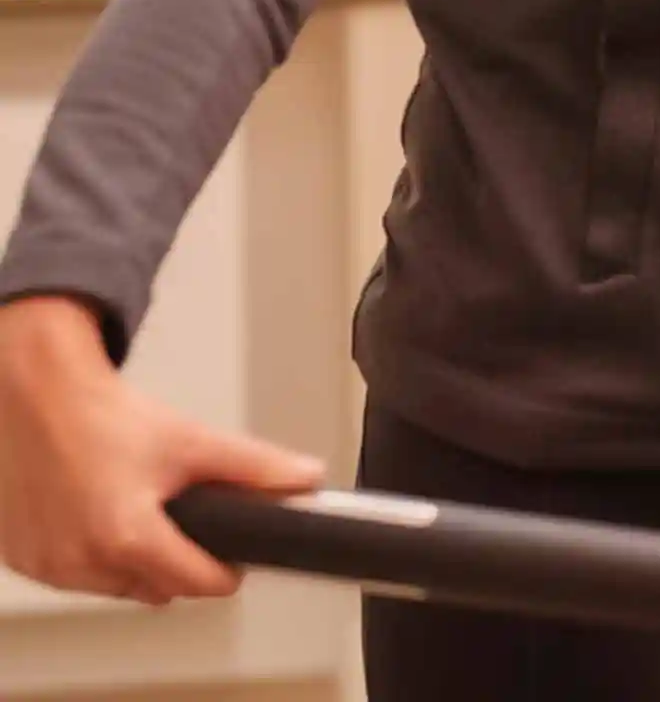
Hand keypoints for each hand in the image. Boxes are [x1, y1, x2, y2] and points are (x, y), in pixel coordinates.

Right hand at [0, 295, 323, 605]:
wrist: (42, 396)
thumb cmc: (107, 417)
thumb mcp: (192, 441)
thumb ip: (254, 468)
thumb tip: (305, 479)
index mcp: (127, 538)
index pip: (196, 584)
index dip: (225, 568)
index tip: (234, 555)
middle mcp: (82, 562)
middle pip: (157, 589)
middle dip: (179, 560)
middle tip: (184, 518)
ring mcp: (48, 566)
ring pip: (116, 587)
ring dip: (135, 562)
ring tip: (141, 509)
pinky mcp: (23, 561)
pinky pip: (75, 576)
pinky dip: (93, 556)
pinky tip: (100, 514)